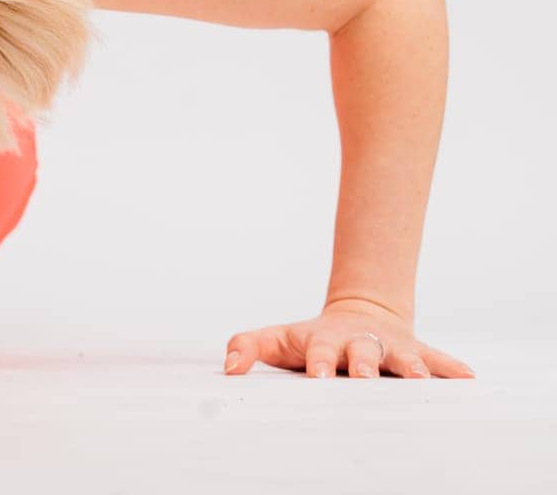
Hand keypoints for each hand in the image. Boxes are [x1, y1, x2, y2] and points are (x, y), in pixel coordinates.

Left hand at [222, 298, 474, 378]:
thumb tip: (228, 368)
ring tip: (421, 380)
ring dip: (411, 367)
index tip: (318, 377)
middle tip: (365, 377)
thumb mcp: (278, 339)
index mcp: (325, 341)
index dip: (318, 363)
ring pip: (401, 356)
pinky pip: (437, 359)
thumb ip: (247, 347)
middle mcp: (359, 343)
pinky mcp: (415, 352)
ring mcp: (389, 347)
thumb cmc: (311, 338)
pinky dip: (451, 368)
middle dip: (364, 366)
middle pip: (362, 353)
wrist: (359, 314)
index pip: (319, 352)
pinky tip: (469, 378)